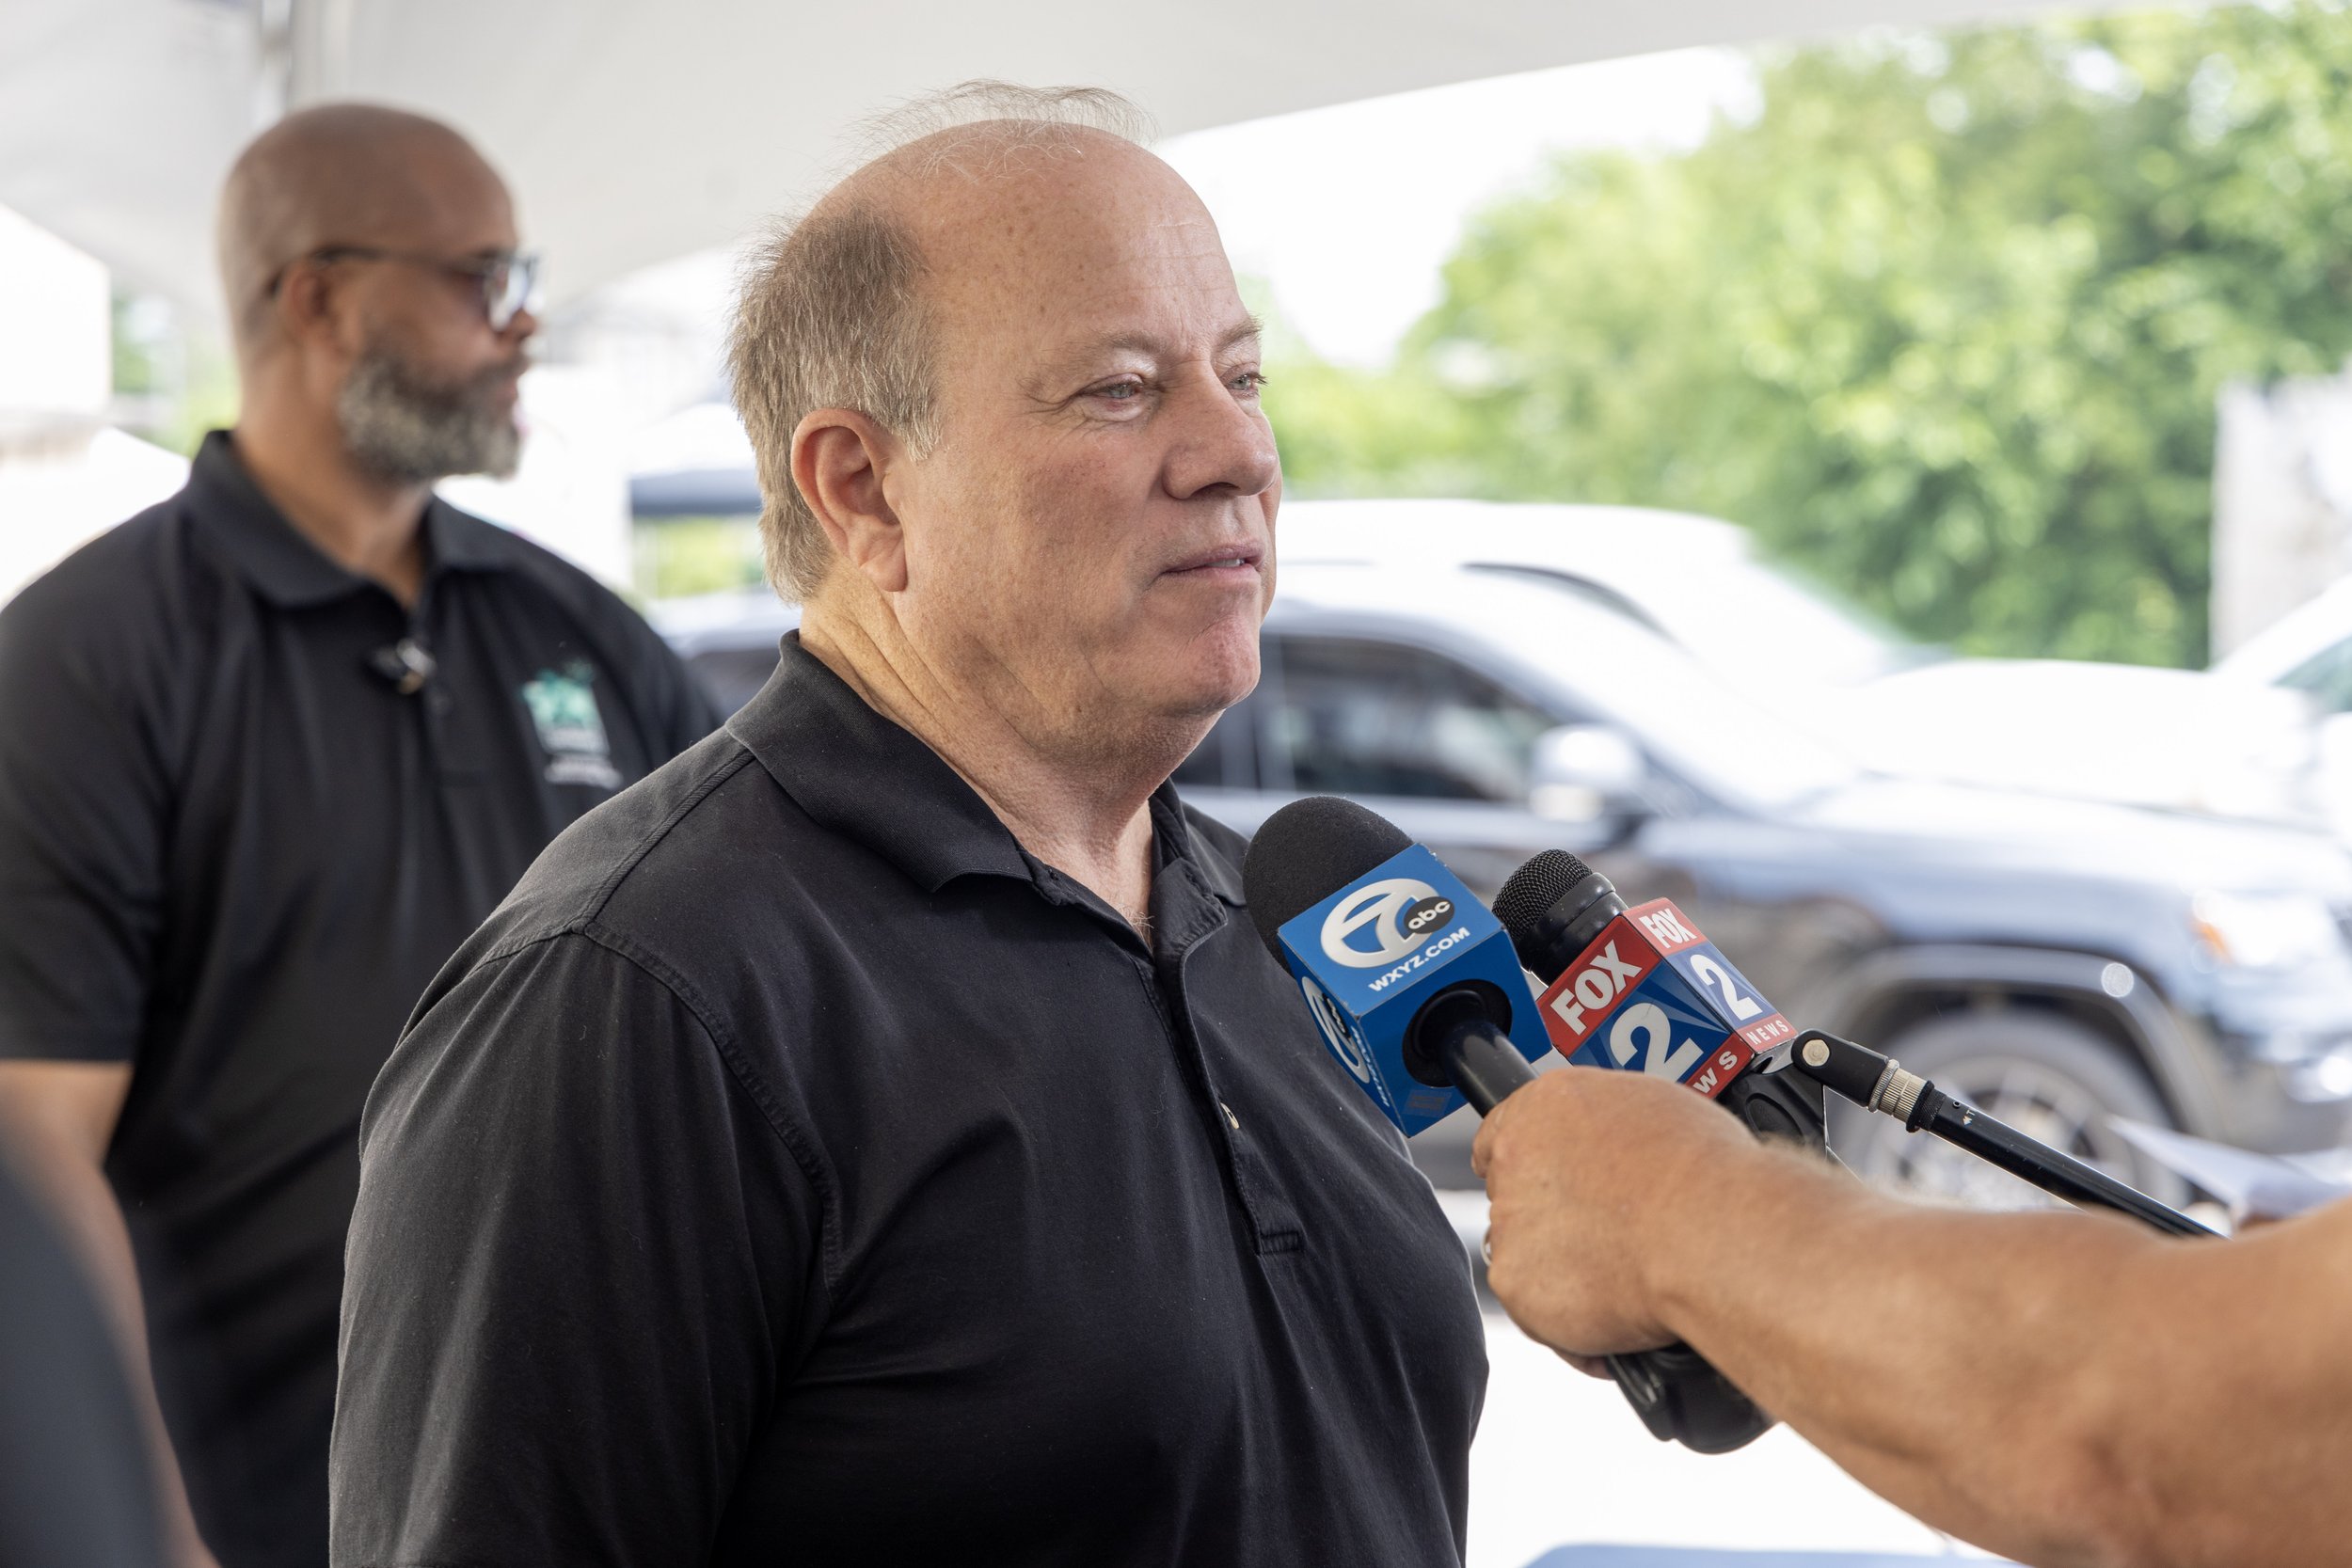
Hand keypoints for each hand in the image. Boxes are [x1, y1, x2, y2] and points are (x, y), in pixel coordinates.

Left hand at [1471, 1067, 1761, 1356]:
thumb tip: (1620, 1151)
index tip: (1549, 1186)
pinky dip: (1575, 1324)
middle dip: (1553, 1222)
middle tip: (1608, 1239)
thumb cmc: (1706, 1173)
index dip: (1531, 1166)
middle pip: (1516, 1198)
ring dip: (1565, 1272)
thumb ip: (1612, 1131)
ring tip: (1629, 1278)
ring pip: (1528, 1257)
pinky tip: (1624, 1314)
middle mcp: (1516, 1159)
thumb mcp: (1658, 1113)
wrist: (1711, 1233)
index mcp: (1547, 1105)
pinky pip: (1540, 1311)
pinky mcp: (1515, 1281)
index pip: (1505, 1134)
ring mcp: (1510, 1222)